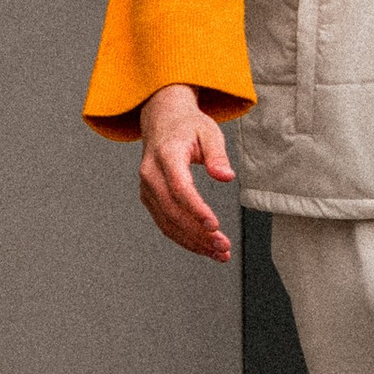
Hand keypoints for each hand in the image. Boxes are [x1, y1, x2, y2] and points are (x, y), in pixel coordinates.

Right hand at [139, 83, 235, 262]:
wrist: (162, 120)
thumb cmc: (188, 126)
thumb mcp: (209, 132)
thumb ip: (217, 155)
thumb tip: (226, 176)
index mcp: (166, 155)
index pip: (179, 188)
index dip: (196, 210)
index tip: (214, 225)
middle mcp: (150, 174)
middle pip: (172, 211)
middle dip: (198, 233)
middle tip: (223, 247)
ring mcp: (147, 188)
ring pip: (167, 223)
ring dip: (192, 242)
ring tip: (218, 253)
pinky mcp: (150, 198)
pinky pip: (165, 223)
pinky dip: (184, 238)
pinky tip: (204, 247)